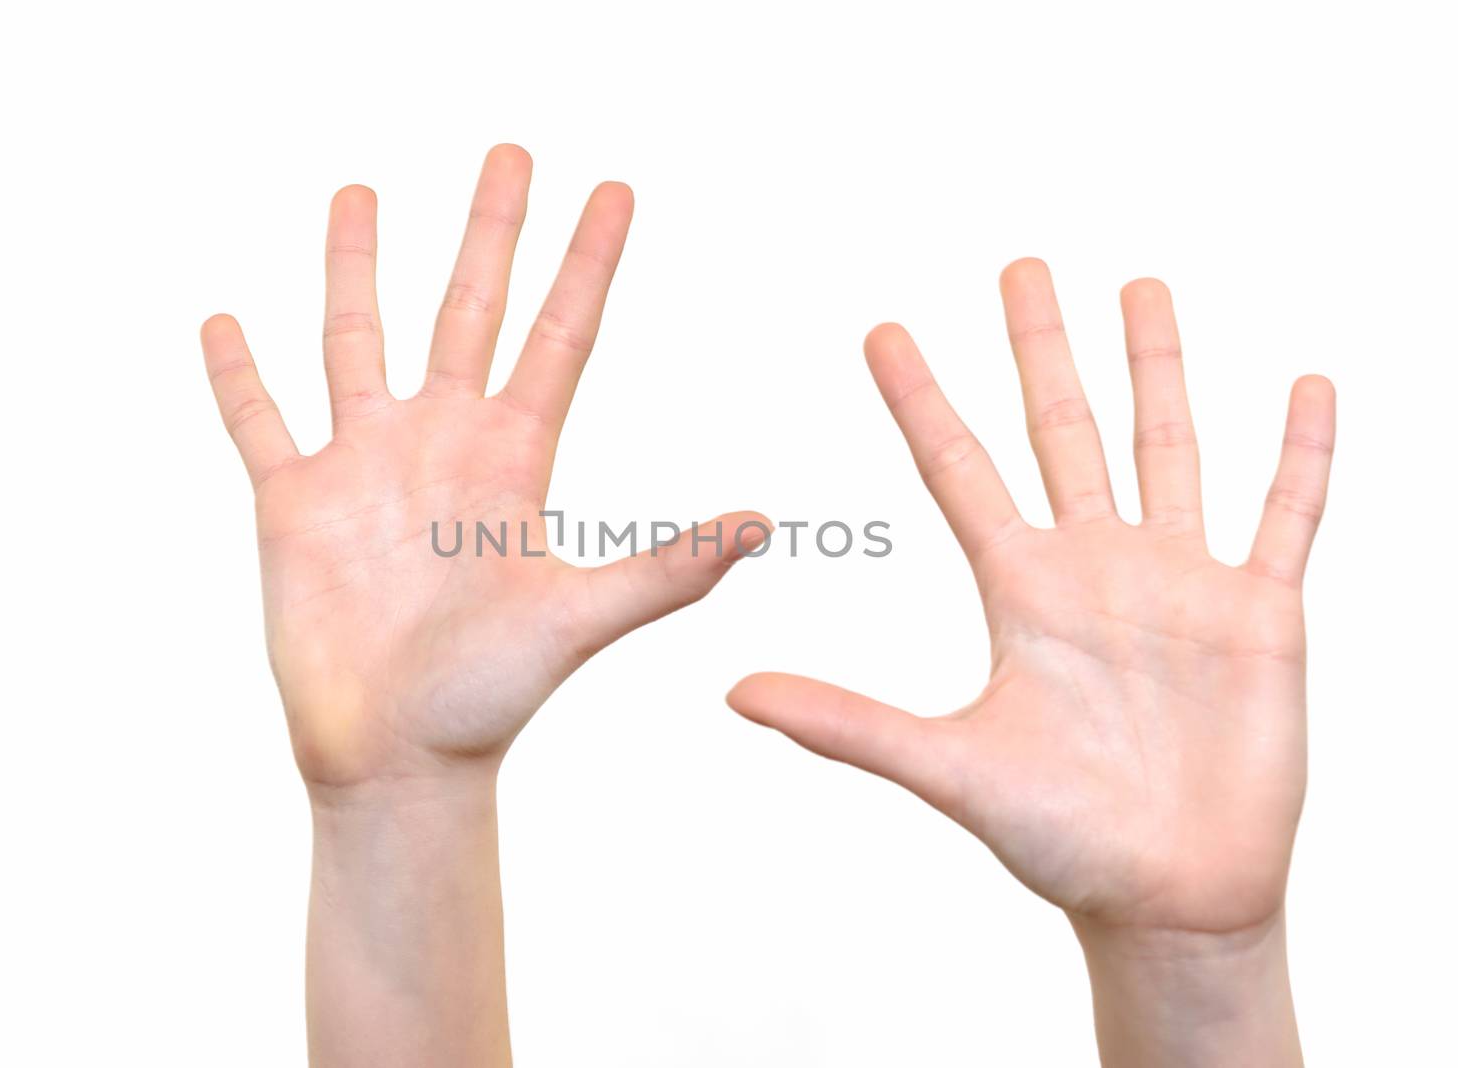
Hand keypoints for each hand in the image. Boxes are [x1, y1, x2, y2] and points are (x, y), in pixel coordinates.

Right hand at [202, 145, 763, 792]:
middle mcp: (442, 441)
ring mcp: (364, 464)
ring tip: (361, 189)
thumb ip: (666, 568)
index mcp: (513, 457)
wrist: (399, 757)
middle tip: (512, 150)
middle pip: (468, 308)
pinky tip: (223, 320)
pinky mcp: (293, 501)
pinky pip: (260, 418)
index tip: (617, 191)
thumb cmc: (492, 696)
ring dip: (357, 266)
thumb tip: (765, 521)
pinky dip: (239, 373)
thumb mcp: (581, 618)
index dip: (587, 264)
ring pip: (355, 338)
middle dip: (490, 230)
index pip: (558, 334)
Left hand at [727, 259, 1332, 1064]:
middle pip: (1062, 429)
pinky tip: (1308, 384)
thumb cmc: (1057, 839)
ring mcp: (1179, 582)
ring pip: (1168, 444)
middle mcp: (1096, 567)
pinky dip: (1301, 453)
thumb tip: (733, 693)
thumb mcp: (947, 770)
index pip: (959, 469)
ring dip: (1157, 366)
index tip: (880, 330)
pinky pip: (1288, 514)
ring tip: (1140, 283)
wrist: (1166, 896)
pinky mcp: (1260, 613)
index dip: (920, 399)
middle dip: (1039, 347)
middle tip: (1016, 264)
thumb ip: (847, 724)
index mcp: (1020, 590)